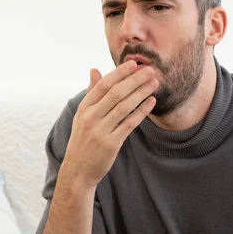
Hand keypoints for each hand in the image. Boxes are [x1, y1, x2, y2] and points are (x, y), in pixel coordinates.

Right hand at [62, 60, 157, 187]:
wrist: (78, 170)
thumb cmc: (83, 139)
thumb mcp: (82, 115)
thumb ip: (91, 92)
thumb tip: (94, 69)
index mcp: (84, 108)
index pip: (103, 85)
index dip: (119, 73)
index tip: (133, 63)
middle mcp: (91, 117)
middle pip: (115, 93)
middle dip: (134, 80)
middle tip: (150, 70)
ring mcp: (100, 131)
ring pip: (124, 107)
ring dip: (141, 93)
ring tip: (154, 83)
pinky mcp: (111, 143)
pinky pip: (129, 124)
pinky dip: (141, 112)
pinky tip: (151, 102)